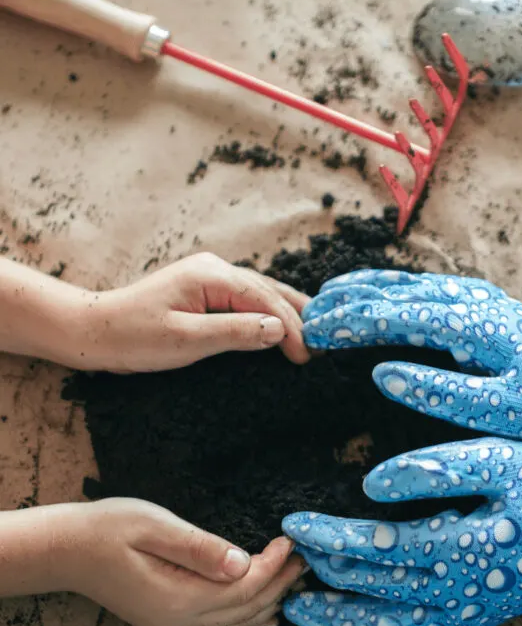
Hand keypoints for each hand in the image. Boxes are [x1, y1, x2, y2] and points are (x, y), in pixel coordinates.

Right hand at [44, 499, 304, 625]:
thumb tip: (243, 564)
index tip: (291, 543)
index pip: (243, 589)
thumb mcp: (155, 526)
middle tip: (305, 559)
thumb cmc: (107, 529)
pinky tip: (263, 616)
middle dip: (280, 584)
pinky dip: (246, 623)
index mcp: (179, 598)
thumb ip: (200, 548)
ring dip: (269, 604)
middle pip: (246, 610)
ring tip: (295, 581)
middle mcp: (180, 622)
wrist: (65, 551)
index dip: (273, 567)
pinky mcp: (168, 624)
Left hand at [76, 253, 309, 370]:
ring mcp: (209, 278)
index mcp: (211, 275)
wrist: (95, 332)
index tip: (306, 356)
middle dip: (297, 317)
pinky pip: (247, 300)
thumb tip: (277, 329)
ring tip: (314, 334)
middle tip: (322, 346)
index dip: (290, 328)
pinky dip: (268, 313)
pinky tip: (281, 326)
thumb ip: (234, 333)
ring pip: (261, 293)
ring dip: (287, 314)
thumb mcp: (185, 341)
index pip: (263, 300)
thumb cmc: (133, 336)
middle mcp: (214, 269)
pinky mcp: (204, 292)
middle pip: (269, 290)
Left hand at [282, 438, 521, 625]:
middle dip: (321, 578)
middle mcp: (458, 593)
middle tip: (281, 563)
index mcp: (458, 550)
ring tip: (298, 612)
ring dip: (338, 624)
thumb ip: (433, 470)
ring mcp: (467, 615)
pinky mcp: (476, 621)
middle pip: (371, 594)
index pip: (374, 552)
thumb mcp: (498, 460)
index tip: (291, 524)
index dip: (328, 540)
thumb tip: (371, 483)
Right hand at [302, 269, 521, 452]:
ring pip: (409, 285)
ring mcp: (479, 300)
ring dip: (366, 291)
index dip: (349, 323)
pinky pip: (425, 291)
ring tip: (325, 299)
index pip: (395, 316)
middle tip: (303, 316)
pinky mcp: (484, 307)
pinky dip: (392, 292)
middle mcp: (472, 302)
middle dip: (347, 302)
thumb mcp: (502, 411)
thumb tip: (383, 373)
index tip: (311, 331)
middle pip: (396, 292)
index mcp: (472, 326)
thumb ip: (441, 391)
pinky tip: (378, 299)